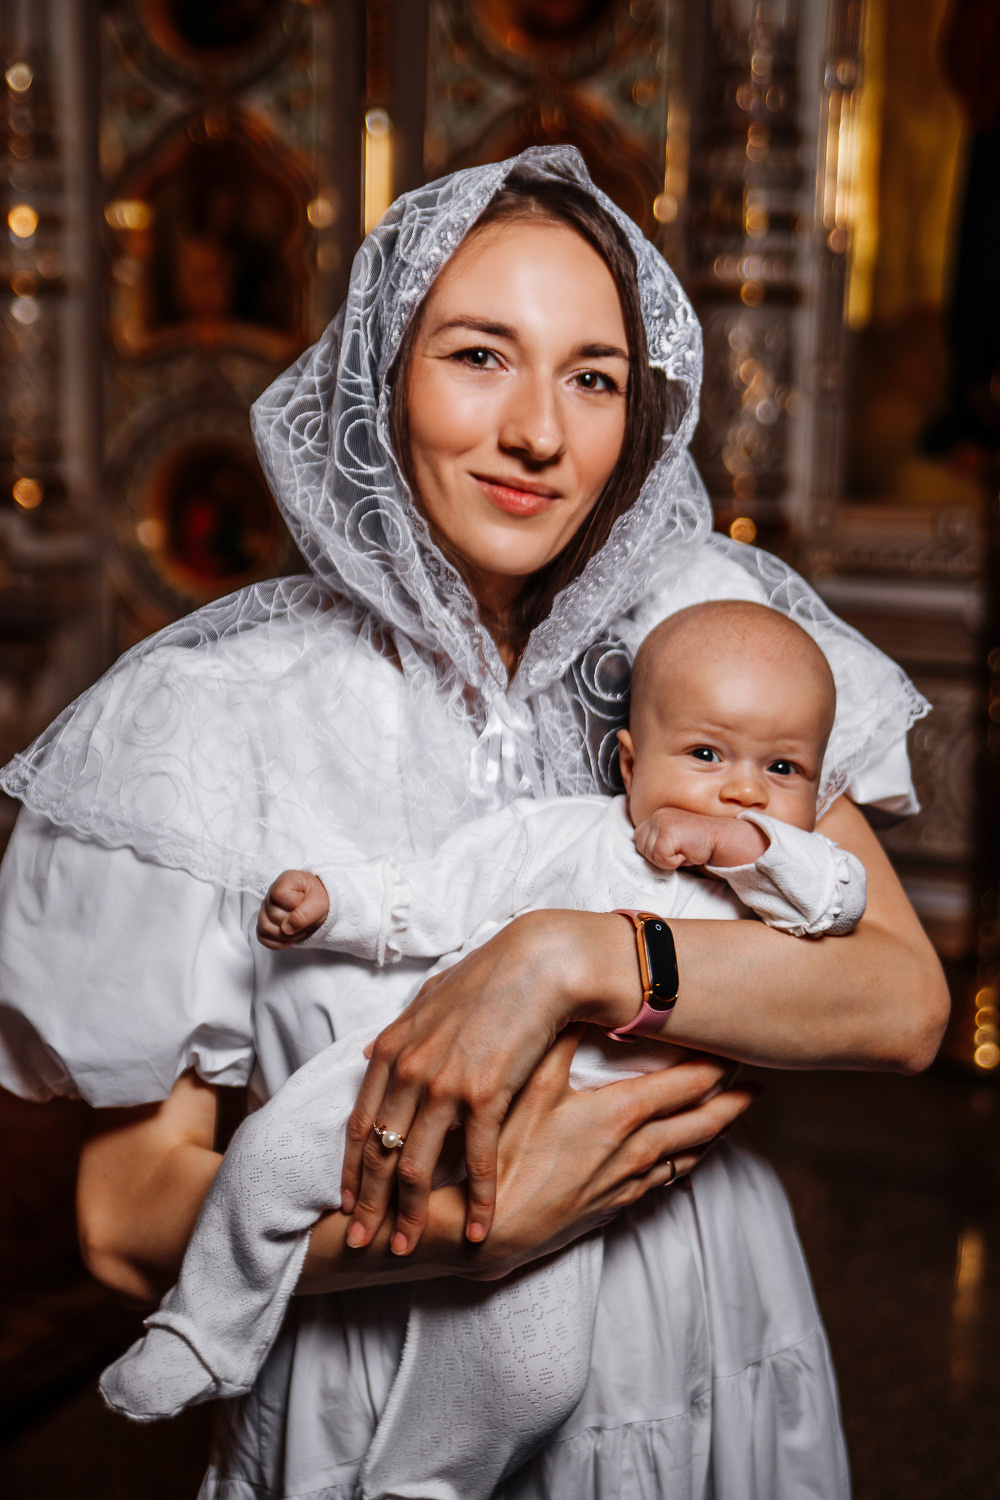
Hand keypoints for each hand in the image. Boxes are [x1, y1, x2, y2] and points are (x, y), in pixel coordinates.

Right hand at [257, 870, 328, 948]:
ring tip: (299, 929)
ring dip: (286, 935)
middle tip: (306, 921)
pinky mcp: (265, 923)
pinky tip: (291, 936)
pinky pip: (263, 938)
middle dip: (293, 924)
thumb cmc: (318, 900)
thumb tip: (286, 928)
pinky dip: (279, 942)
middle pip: (273, 915)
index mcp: (285, 881)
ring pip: (265, 928)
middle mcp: (271, 894)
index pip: (278, 895)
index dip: (294, 904)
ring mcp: (265, 909)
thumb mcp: (319, 903)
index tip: (305, 902)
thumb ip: (304, 914)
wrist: (319, 908)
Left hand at [341, 909, 593, 1256]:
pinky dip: (478, 1200)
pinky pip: (475, 1161)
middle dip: (367, 1205)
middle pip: (377, 1152)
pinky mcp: (484, 1095)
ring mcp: (443, 1084)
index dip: (350, 1168)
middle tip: (359, 1243)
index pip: (359, 1122)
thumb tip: (371, 1052)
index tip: (346, 1202)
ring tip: (407, 1247)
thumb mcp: (430, 1000)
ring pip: (414, 1166)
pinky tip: (480, 1228)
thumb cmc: (490, 978)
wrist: (538, 962)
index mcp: (392, 1049)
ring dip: (410, 1214)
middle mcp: (408, 1070)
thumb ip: (399, 1032)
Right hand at [464, 1032, 757, 1280]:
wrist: (488, 1231)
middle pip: (703, 1121)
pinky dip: (689, 1161)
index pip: (688, 1084)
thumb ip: (558, 1041)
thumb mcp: (528, 1087)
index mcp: (622, 1116)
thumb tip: (579, 1001)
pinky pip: (668, 1180)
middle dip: (733, 1099)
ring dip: (717, 1131)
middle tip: (757, 1080)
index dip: (717, 1065)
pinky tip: (690, 1158)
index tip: (736, 1047)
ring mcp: (629, 1182)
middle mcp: (636, 1151)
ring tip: (735, 1113)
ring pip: (691, 1153)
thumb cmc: (505, 1157)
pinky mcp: (616, 1206)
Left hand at [633, 808, 767, 870]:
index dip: (655, 850)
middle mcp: (657, 815)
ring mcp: (662, 822)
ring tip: (685, 850)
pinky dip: (674, 862)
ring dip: (667, 859)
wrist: (722, 839)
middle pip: (640, 847)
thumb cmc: (699, 844)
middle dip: (659, 856)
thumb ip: (656, 840)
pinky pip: (661, 858)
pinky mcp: (668, 832)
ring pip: (650, 853)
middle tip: (681, 850)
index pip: (638, 839)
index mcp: (657, 815)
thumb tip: (641, 851)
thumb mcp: (673, 840)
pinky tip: (688, 852)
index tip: (675, 848)